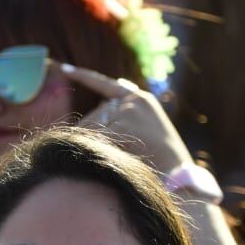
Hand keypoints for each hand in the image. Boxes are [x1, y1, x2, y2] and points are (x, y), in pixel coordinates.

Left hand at [62, 63, 191, 173]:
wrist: (178, 176)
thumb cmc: (161, 160)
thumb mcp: (146, 130)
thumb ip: (125, 115)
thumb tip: (103, 104)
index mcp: (141, 99)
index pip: (106, 85)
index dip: (84, 77)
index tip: (65, 68)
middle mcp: (134, 100)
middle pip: (97, 114)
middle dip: (95, 133)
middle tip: (114, 155)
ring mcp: (128, 111)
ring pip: (93, 126)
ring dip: (94, 143)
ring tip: (117, 159)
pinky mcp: (122, 125)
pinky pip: (95, 138)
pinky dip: (94, 149)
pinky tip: (106, 159)